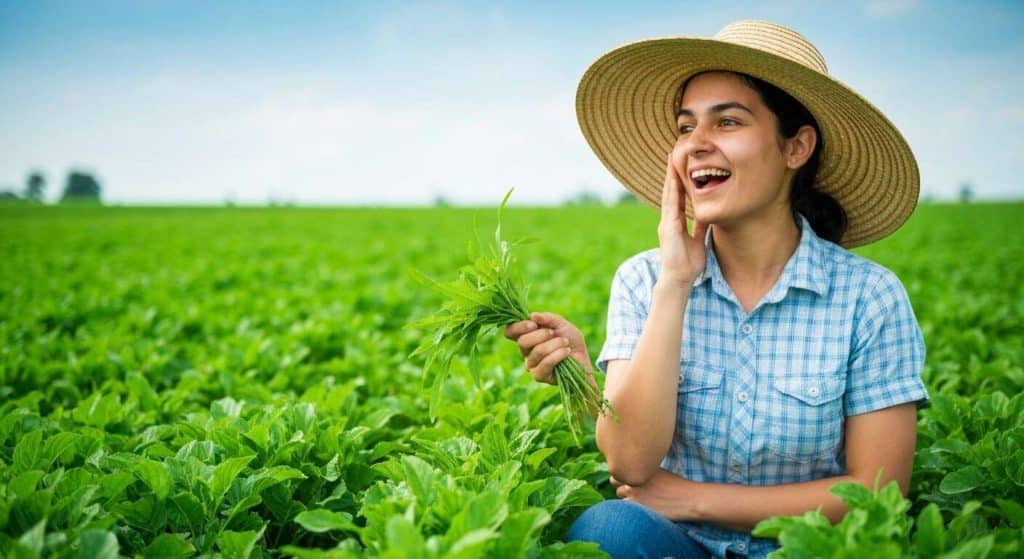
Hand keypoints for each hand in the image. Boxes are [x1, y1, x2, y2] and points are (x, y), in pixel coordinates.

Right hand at [503, 312, 591, 384]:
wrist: (583, 358)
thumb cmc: (570, 340)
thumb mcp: (561, 324)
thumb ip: (547, 318)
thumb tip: (532, 315)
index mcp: (526, 336)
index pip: (510, 331)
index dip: (518, 327)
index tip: (533, 324)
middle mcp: (525, 351)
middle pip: (522, 341)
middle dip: (541, 335)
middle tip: (553, 333)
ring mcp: (530, 365)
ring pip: (537, 351)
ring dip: (555, 344)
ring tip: (565, 343)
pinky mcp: (539, 376)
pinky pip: (546, 363)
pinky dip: (558, 355)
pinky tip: (566, 352)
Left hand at [610, 468, 696, 520]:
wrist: (689, 499)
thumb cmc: (677, 485)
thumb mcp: (659, 471)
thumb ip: (643, 470)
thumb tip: (632, 471)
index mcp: (639, 467)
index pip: (618, 469)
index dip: (622, 475)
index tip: (628, 479)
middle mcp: (634, 478)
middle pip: (614, 482)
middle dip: (621, 485)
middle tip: (633, 491)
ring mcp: (634, 493)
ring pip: (619, 496)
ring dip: (626, 498)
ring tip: (640, 501)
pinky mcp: (637, 508)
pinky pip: (624, 509)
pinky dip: (629, 510)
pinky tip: (642, 510)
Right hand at [658, 153, 708, 287]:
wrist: (678, 279)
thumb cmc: (687, 264)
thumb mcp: (698, 240)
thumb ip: (700, 227)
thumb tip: (707, 214)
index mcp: (675, 223)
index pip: (677, 197)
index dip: (679, 181)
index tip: (681, 165)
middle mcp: (668, 220)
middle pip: (671, 191)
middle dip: (672, 172)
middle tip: (674, 154)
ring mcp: (666, 222)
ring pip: (669, 194)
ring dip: (670, 176)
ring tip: (672, 158)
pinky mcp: (668, 227)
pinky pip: (671, 204)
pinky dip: (672, 190)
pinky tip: (674, 178)